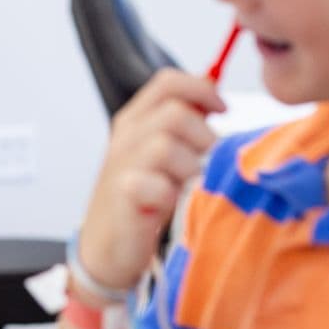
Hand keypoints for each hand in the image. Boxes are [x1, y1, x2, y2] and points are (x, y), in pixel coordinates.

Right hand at [77, 69, 222, 292]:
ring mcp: (121, 165)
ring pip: (166, 145)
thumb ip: (182, 125)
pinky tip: (170, 202)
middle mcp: (126, 137)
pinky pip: (154, 183)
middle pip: (175, 112)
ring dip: (189, 166)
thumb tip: (214, 98)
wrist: (106, 247)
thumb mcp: (160, 155)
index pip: (168, 82)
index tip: (222, 110)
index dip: (202, 90)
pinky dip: (170, 193)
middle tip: (206, 160)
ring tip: (188, 184)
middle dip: (203, 136)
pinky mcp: (123, 196)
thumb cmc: (141, 200)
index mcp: (134, 120)